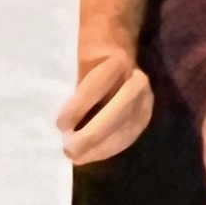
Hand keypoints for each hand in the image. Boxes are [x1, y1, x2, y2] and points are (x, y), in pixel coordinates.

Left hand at [59, 47, 154, 165]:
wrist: (116, 46)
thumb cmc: (89, 54)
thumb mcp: (78, 61)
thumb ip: (73, 86)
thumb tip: (62, 121)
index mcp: (117, 62)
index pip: (97, 88)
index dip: (78, 108)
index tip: (60, 124)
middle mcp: (137, 81)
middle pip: (117, 114)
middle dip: (92, 135)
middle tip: (68, 149)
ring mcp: (145, 99)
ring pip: (126, 129)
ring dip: (100, 147)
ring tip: (77, 158)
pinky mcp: (145, 115)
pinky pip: (129, 136)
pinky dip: (109, 148)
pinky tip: (91, 155)